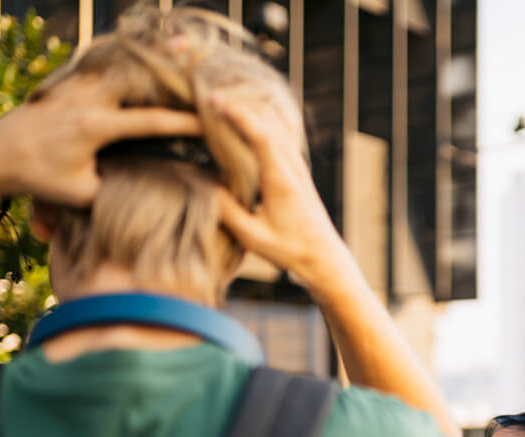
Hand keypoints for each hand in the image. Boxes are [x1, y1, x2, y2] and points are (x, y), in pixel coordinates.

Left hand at [0, 73, 201, 210]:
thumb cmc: (39, 178)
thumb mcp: (81, 195)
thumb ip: (116, 191)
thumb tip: (153, 193)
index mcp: (95, 126)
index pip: (151, 121)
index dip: (185, 123)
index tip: (212, 125)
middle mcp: (88, 99)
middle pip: (139, 75)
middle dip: (170, 71)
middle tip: (199, 68)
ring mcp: (78, 87)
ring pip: (122, 65)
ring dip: (150, 63)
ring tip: (181, 50)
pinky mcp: (70, 84)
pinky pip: (105, 68)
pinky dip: (128, 65)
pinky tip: (146, 63)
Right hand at [210, 92, 350, 290]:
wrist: (322, 255)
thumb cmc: (288, 248)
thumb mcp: (252, 236)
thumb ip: (226, 210)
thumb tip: (202, 181)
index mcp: (281, 179)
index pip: (262, 135)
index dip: (238, 114)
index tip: (214, 100)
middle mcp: (292, 165)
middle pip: (268, 119)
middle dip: (239, 102)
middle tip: (207, 93)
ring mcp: (297, 162)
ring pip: (276, 120)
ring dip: (249, 105)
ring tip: (220, 98)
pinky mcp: (297, 165)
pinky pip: (280, 129)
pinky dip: (260, 115)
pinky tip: (243, 111)